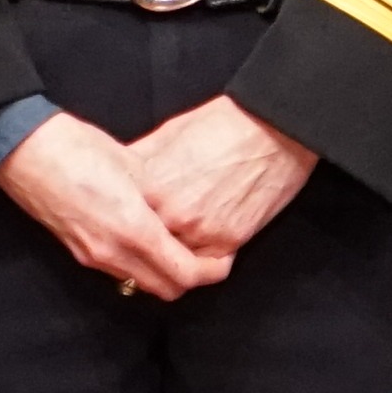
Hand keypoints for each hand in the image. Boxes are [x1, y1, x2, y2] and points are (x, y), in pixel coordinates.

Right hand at [0, 117, 232, 300]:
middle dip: (191, 278)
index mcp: (132, 229)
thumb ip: (160, 198)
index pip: (184, 274)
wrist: (24, 151)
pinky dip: (140, 266)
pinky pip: (120, 272)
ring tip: (177, 245)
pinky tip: (145, 239)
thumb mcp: (133, 165)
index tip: (223, 258)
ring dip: (164, 273)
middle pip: (166, 289)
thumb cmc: (78, 147)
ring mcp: (92, 257)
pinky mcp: (78, 253)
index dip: (211, 272)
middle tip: (205, 255)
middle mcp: (112, 253)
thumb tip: (183, 213)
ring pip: (142, 283)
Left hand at [129, 96, 318, 258]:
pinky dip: (196, 259)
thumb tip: (117, 174)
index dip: (119, 216)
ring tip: (169, 241)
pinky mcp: (227, 244)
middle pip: (142, 244)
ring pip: (170, 261)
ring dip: (167, 253)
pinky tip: (194, 244)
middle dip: (141, 239)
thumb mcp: (168, 134)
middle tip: (141, 235)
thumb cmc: (222, 126)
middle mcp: (172, 215)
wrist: (274, 132)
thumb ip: (139, 160)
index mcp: (152, 186)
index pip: (120, 216)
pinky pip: (202, 266)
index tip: (119, 216)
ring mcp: (200, 233)